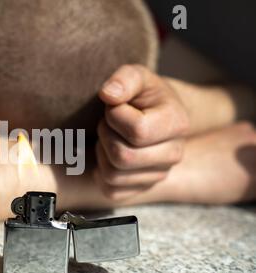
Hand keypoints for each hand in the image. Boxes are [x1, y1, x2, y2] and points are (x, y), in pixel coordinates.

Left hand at [94, 64, 189, 200]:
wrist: (153, 116)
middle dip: (106, 134)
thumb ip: (125, 79)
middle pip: (122, 157)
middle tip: (109, 123)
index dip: (114, 115)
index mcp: (177, 124)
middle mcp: (173, 155)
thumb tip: (108, 94)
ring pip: (112, 175)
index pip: (137, 131)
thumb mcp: (137, 77)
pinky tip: (108, 154)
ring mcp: (158, 176)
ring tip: (110, 136)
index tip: (115, 106)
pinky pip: (110, 190)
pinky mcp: (140, 190)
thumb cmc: (143, 95)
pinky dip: (100, 172)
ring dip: (101, 152)